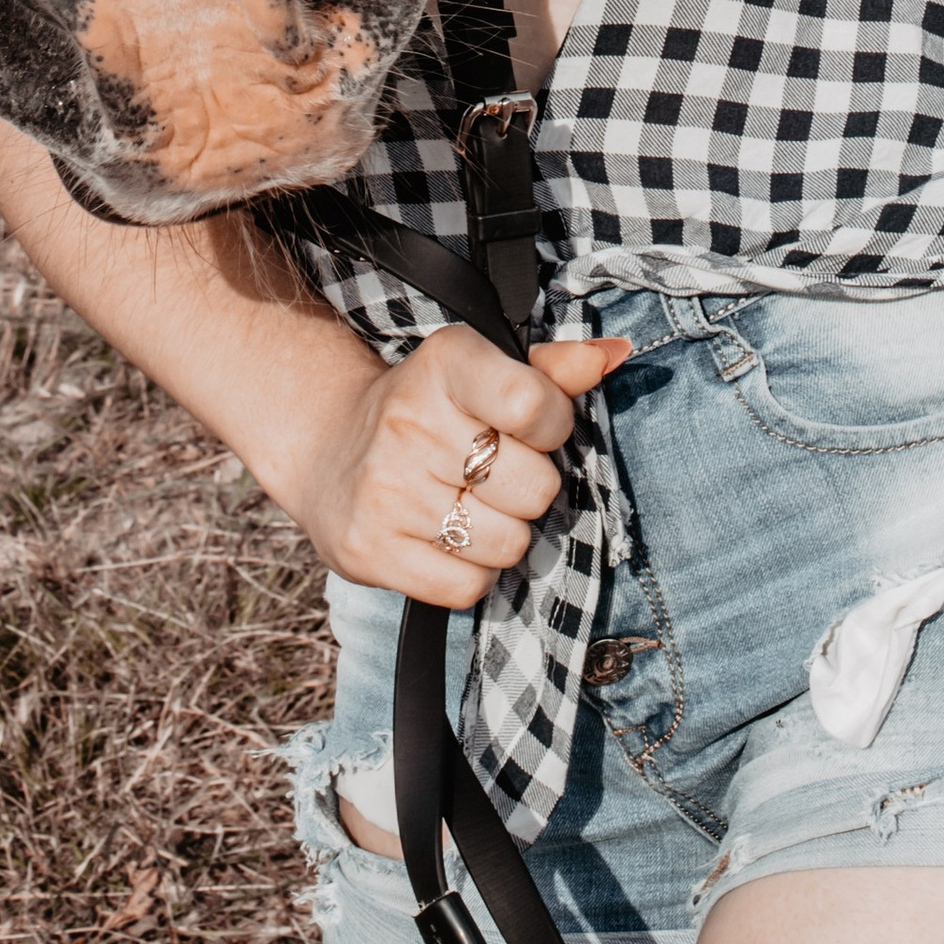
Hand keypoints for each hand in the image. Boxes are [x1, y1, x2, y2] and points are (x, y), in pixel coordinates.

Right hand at [283, 324, 630, 606]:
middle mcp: (410, 421)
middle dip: (529, 487)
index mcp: (445, 363)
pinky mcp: (369, 550)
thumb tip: (617, 355)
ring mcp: (386, 489)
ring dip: (504, 535)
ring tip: (470, 506)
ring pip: (507, 544)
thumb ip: (552, 369)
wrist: (327, 448)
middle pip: (534, 487)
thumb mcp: (483, 372)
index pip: (535, 406)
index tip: (532, 426)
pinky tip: (447, 540)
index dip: (553, 427)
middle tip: (494, 473)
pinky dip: (472, 574)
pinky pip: (466, 588)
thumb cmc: (430, 409)